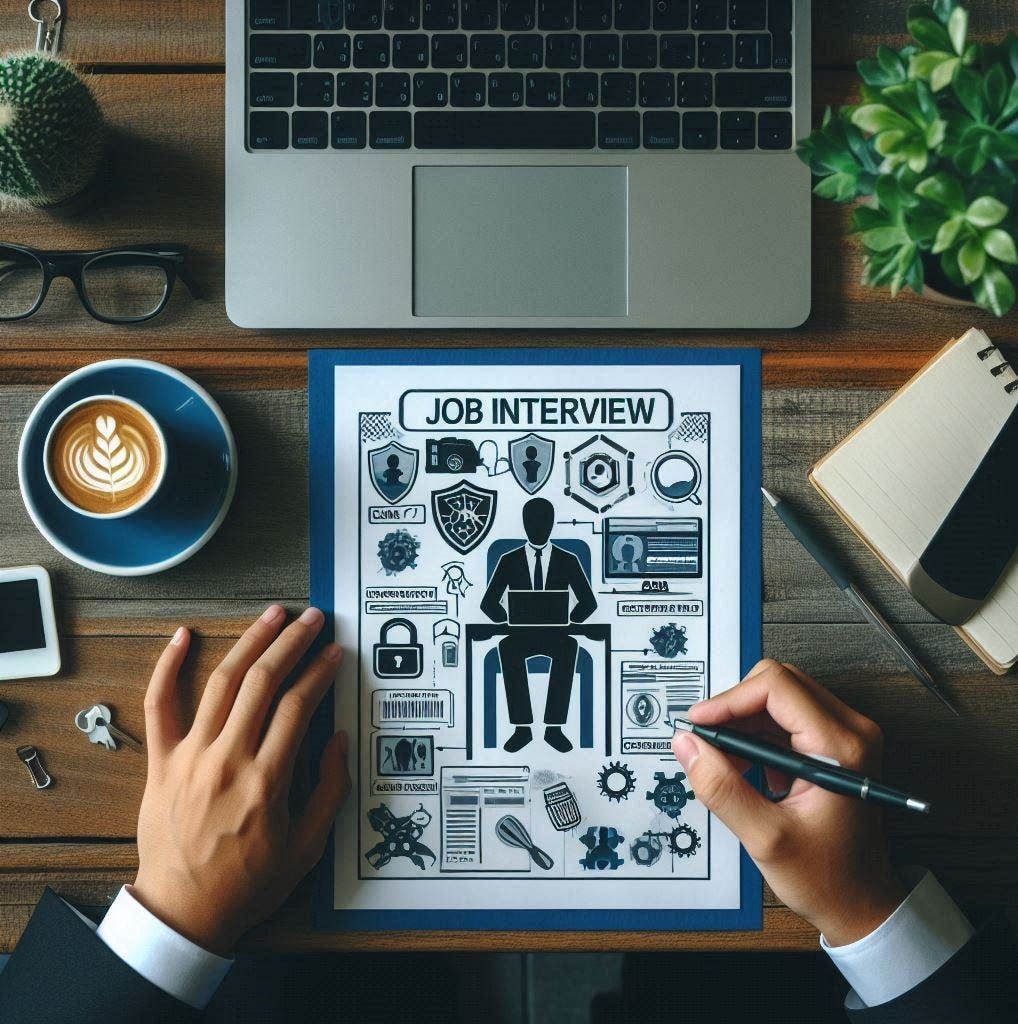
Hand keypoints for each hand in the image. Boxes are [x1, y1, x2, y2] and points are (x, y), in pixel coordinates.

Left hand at [133, 605, 349, 955]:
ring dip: (250, 642)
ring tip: (273, 615)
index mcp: (266, 780)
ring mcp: (190, 756)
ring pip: (222, 682)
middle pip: (264, 681)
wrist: (183, 911)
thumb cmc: (248, 884)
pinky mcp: (161, 762)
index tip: (335, 653)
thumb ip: (330, 790)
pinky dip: (168, 667)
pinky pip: (159, 706)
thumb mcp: (307, 847)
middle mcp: (227, 759)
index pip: (299, 706)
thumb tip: (340, 740)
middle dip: (293, 642)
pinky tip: (183, 636)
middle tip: (313, 619)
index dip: (321, 672)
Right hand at [672, 660, 905, 945]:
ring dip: (743, 720)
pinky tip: (744, 766)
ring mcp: (846, 734)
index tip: (698, 724)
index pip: (776, 687)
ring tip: (723, 760)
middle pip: (778, 682)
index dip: (729, 700)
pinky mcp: (835, 743)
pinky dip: (756, 732)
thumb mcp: (766, 839)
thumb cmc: (827, 878)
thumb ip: (722, 789)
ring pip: (779, 695)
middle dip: (734, 707)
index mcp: (841, 747)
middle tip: (706, 742)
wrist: (861, 903)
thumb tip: (687, 745)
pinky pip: (786, 715)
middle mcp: (851, 730)